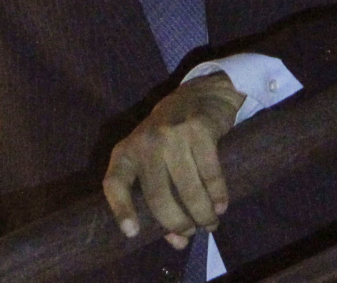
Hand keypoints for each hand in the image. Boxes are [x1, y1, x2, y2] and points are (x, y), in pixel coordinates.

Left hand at [102, 73, 244, 248]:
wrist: (200, 94)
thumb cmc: (172, 137)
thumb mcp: (157, 160)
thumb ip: (162, 198)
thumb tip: (178, 242)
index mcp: (128, 150)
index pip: (114, 182)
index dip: (120, 209)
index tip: (133, 232)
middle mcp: (146, 141)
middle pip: (158, 197)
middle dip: (179, 222)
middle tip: (192, 230)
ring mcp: (172, 133)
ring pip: (188, 189)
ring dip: (203, 214)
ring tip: (210, 223)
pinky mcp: (198, 128)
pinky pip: (210, 174)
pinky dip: (218, 196)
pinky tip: (222, 205)